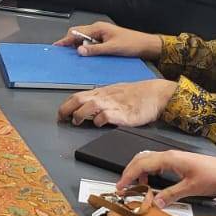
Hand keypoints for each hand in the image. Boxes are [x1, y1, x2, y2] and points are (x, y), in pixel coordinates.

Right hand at [54, 21, 162, 60]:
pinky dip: (86, 48)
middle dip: (70, 43)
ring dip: (78, 46)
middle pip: (78, 34)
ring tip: (73, 55)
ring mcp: (102, 34)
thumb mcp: (112, 48)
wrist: (146, 45)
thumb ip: (95, 49)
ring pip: (84, 38)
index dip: (66, 40)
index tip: (58, 46)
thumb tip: (80, 50)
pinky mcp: (105, 39)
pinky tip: (86, 55)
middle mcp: (98, 29)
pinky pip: (91, 42)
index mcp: (98, 28)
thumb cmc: (132, 44)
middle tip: (63, 53)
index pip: (77, 32)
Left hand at [56, 78, 174, 127]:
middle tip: (61, 118)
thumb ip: (102, 98)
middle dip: (66, 109)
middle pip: (79, 100)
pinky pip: (106, 116)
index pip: (78, 96)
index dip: (66, 105)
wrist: (156, 94)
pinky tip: (97, 123)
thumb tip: (88, 105)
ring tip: (76, 121)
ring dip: (80, 114)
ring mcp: (114, 105)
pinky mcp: (123, 115)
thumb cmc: (137, 94)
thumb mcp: (115, 92)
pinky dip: (99, 120)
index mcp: (102, 92)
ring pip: (90, 106)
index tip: (60, 114)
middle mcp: (105, 97)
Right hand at [116, 150, 215, 207]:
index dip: (128, 175)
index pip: (141, 164)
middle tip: (123, 187)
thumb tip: (154, 203)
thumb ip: (171, 195)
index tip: (119, 187)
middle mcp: (170, 155)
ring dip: (138, 171)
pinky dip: (149, 171)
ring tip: (135, 186)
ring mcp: (175, 158)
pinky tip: (151, 182)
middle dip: (129, 172)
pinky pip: (157, 164)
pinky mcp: (180, 162)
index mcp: (170, 159)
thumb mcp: (192, 188)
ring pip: (149, 160)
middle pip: (141, 159)